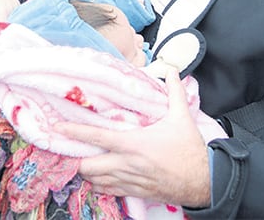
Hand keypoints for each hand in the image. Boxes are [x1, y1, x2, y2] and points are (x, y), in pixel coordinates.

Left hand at [57, 69, 210, 206]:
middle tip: (70, 149)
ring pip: (96, 181)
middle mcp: (128, 164)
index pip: (96, 137)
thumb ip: (174, 93)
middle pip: (88, 165)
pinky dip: (99, 185)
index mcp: (134, 144)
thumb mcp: (182, 118)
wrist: (206, 182)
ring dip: (86, 172)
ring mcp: (130, 181)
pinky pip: (109, 192)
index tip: (58, 128)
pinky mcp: (136, 193)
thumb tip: (172, 71)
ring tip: (79, 162)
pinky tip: (96, 178)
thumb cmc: (191, 150)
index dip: (74, 132)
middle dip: (76, 159)